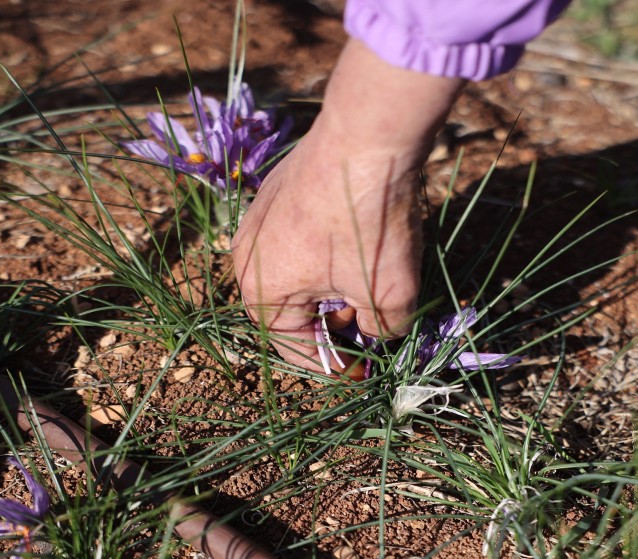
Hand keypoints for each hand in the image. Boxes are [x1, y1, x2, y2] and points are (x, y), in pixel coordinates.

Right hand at [230, 39, 463, 375]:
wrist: (369, 133)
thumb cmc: (369, 221)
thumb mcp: (389, 293)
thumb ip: (382, 330)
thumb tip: (378, 332)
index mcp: (261, 291)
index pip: (296, 351)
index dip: (336, 367)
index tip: (367, 371)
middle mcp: (248, 257)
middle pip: (292, 312)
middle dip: (333, 325)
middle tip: (373, 326)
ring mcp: (260, 220)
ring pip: (299, 275)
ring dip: (334, 289)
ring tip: (373, 284)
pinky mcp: (280, 193)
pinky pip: (302, 242)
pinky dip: (330, 255)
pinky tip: (363, 248)